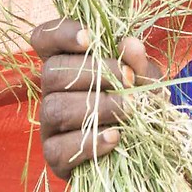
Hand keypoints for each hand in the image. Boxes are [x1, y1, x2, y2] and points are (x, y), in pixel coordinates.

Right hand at [30, 18, 160, 178]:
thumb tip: (130, 44)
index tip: (89, 38)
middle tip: (129, 80)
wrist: (147, 152)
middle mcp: (51, 91)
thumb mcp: (145, 81)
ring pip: (55, 108)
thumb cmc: (140, 106)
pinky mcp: (54, 157)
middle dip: (94, 73)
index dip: (60, 34)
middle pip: (52, 72)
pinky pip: (59, 149)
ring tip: (129, 109)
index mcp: (66, 63)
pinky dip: (89, 142)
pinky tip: (115, 137)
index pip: (45, 39)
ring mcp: (49, 125)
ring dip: (97, 106)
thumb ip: (137, 64)